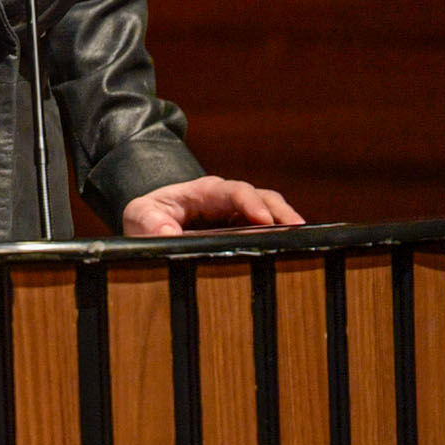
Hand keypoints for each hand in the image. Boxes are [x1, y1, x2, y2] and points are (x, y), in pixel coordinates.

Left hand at [121, 175, 304, 237]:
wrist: (152, 222)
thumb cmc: (148, 216)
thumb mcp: (140, 215)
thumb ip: (149, 222)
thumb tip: (167, 233)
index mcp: (205, 191)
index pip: (234, 190)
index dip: (250, 202)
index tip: (263, 219)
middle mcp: (228, 199)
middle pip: (263, 197)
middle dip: (281, 211)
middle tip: (298, 230)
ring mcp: (240, 214)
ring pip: (272, 212)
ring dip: (287, 225)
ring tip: (304, 242)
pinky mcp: (245, 230)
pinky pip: (268, 230)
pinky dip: (281, 238)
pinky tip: (294, 253)